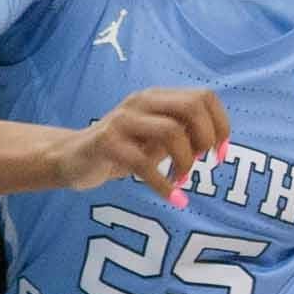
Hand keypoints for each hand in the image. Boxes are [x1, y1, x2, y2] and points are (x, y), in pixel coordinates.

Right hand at [51, 89, 229, 203]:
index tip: (220, 153)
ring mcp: (123, 120)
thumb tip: (216, 142)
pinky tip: (172, 197)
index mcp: (157, 97)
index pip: (204, 97)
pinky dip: (163, 184)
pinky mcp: (107, 143)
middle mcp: (142, 101)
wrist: (73, 157)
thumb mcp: (156, 138)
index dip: (220, 125)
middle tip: (202, 163)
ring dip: (185, 162)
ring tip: (181, 180)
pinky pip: (143, 163)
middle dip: (206, 139)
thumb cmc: (123, 149)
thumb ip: (183, 134)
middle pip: (191, 107)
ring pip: (171, 131)